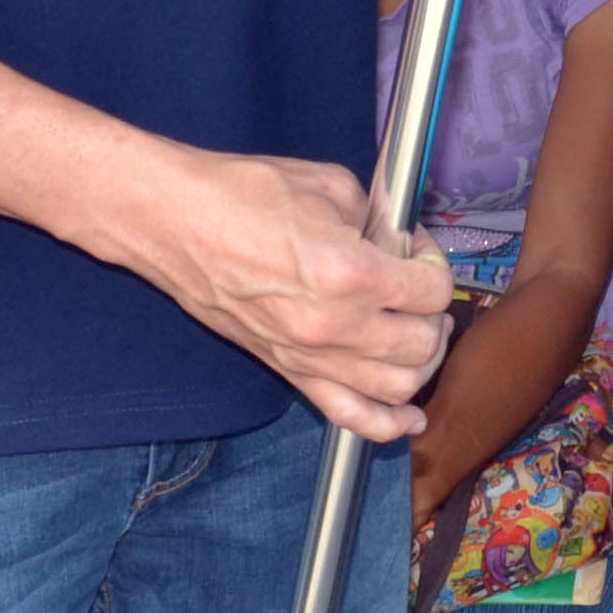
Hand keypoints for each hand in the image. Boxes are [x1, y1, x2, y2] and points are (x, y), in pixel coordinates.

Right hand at [138, 151, 453, 439]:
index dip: (436, 264)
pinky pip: (349, 416)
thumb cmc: (242, 194)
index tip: (419, 248)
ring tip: (418, 336)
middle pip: (422, 345)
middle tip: (422, 290)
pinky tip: (409, 419)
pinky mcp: (287, 371)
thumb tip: (401, 245)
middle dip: (434, 315)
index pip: (432, 291)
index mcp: (351, 273)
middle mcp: (335, 326)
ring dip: (420, 365)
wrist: (176, 222)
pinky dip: (386, 426)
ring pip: (397, 388)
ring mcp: (310, 356)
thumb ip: (378, 222)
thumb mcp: (330, 187)